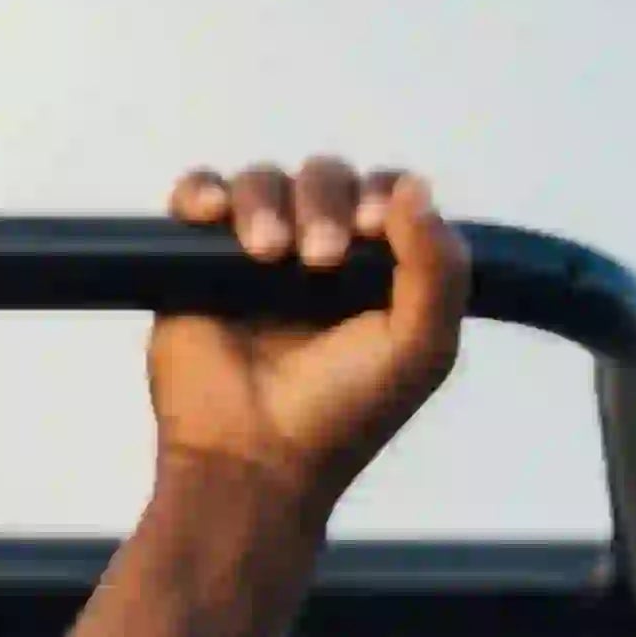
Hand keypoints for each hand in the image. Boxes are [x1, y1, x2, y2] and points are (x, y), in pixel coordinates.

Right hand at [152, 155, 469, 514]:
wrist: (253, 458)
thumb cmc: (343, 413)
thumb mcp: (420, 348)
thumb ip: (439, 269)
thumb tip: (416, 187)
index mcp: (380, 271)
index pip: (388, 196)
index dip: (384, 197)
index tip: (374, 228)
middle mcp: (320, 255)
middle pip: (326, 178)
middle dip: (325, 203)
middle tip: (321, 257)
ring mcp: (257, 255)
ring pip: (263, 180)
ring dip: (266, 202)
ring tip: (268, 253)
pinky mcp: (196, 261)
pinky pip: (197, 196)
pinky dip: (202, 191)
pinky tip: (211, 215)